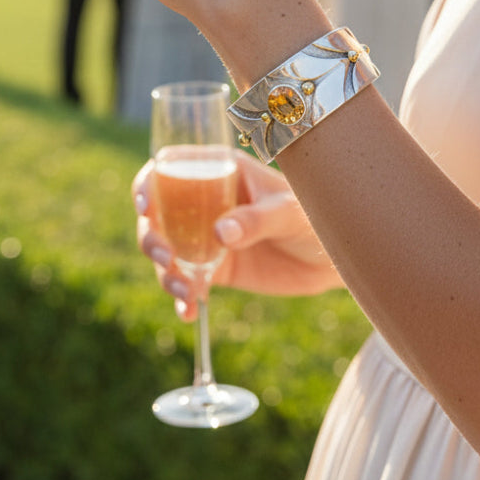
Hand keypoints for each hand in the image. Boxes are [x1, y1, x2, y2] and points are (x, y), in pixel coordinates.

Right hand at [133, 150, 341, 320]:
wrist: (333, 260)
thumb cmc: (315, 218)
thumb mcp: (289, 214)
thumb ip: (257, 220)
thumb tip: (220, 233)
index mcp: (221, 171)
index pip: (171, 168)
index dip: (149, 183)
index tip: (145, 206)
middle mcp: (207, 202)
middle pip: (158, 214)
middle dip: (151, 236)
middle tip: (165, 257)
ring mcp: (208, 236)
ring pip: (167, 250)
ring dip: (164, 271)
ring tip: (183, 290)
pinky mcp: (216, 268)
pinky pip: (188, 281)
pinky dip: (183, 296)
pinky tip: (189, 311)